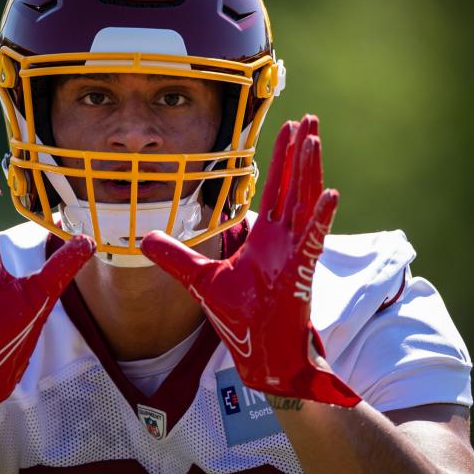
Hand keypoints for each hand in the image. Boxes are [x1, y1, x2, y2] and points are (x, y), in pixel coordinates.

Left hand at [141, 116, 359, 405]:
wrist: (262, 355)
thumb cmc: (240, 319)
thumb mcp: (200, 281)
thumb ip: (175, 257)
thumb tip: (142, 238)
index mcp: (264, 238)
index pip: (274, 189)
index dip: (280, 159)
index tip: (288, 130)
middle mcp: (283, 239)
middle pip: (293, 186)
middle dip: (300, 152)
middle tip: (309, 118)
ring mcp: (295, 253)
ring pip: (305, 202)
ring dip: (309, 171)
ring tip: (314, 139)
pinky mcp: (301, 272)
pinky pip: (313, 240)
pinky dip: (321, 217)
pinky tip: (330, 193)